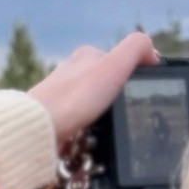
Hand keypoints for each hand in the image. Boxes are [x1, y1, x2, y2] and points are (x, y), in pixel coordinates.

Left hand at [28, 31, 159, 150]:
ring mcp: (57, 97)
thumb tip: (152, 53)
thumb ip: (136, 49)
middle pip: (101, 83)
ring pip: (86, 104)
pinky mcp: (48, 120)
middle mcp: (68, 73)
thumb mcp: (115, 65)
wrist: (36, 128)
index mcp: (85, 57)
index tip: (140, 93)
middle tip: (122, 114)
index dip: (132, 74)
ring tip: (104, 129)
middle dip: (113, 97)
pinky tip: (84, 139)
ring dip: (98, 116)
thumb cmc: (76, 98)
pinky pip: (72, 124)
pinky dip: (81, 132)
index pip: (117, 59)